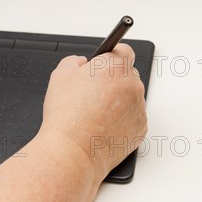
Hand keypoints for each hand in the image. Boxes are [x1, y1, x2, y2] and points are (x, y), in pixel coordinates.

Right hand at [38, 44, 147, 179]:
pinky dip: (121, 119)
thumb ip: (74, 61)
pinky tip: (102, 126)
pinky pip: (133, 117)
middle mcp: (133, 84)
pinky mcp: (141, 128)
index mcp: (115, 66)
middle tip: (92, 92)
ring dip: (118, 101)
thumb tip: (82, 64)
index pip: (124, 50)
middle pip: (127, 74)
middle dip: (113, 80)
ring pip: (130, 97)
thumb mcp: (60, 74)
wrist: (73, 151)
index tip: (104, 62)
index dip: (111, 56)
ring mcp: (139, 108)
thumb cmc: (67, 115)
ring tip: (94, 113)